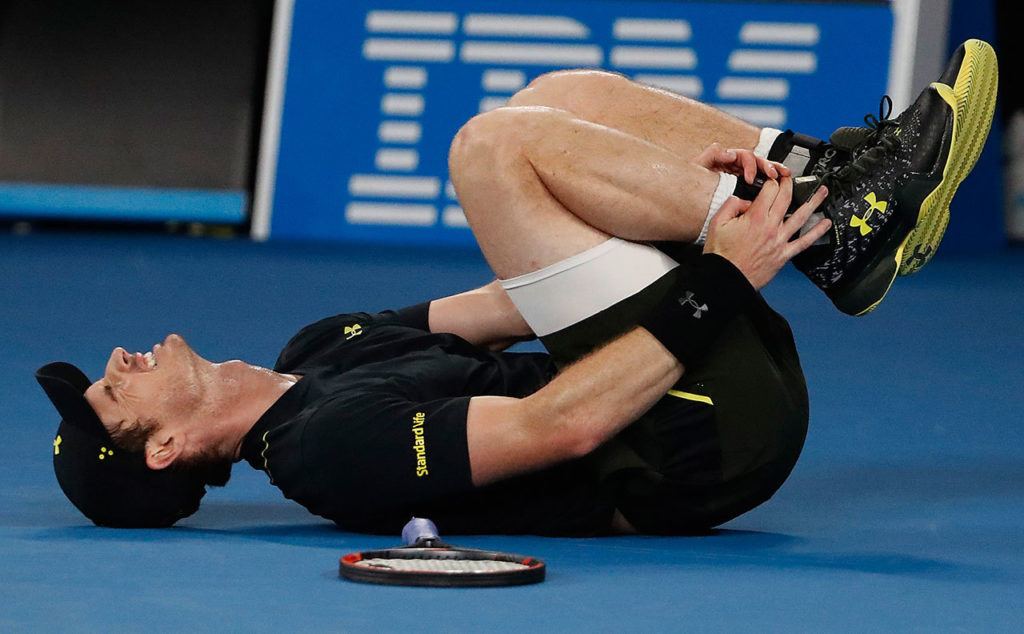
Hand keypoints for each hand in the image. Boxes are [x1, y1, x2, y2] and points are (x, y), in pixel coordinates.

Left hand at [694, 143, 789, 183]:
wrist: (692, 201)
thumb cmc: (693, 184)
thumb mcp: (699, 167)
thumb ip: (712, 155)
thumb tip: (729, 153)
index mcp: (728, 159)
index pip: (745, 157)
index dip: (750, 166)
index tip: (749, 179)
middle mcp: (737, 165)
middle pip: (758, 161)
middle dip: (767, 166)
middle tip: (773, 175)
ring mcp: (743, 175)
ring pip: (762, 169)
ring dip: (774, 170)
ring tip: (784, 174)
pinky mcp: (746, 187)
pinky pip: (762, 181)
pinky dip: (772, 181)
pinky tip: (781, 183)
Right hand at [703, 177, 831, 289]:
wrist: (726, 278)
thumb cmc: (721, 255)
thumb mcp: (717, 223)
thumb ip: (731, 205)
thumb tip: (743, 200)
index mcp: (755, 217)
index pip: (770, 190)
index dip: (772, 181)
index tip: (773, 178)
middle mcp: (771, 227)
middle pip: (786, 198)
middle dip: (790, 185)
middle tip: (792, 179)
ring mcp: (779, 241)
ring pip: (801, 216)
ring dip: (813, 202)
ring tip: (823, 192)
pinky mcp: (783, 255)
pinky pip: (804, 242)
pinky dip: (816, 232)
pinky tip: (825, 224)